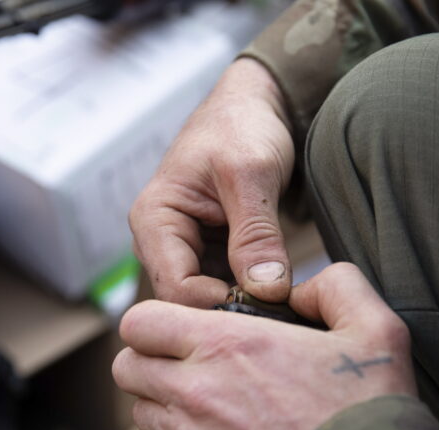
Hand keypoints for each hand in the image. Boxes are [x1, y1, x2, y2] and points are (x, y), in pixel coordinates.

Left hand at [113, 263, 416, 429]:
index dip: (154, 324)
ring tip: (213, 418)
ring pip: (143, 419)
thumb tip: (299, 287)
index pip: (140, 323)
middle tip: (189, 371)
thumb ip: (335, 288)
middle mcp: (195, 394)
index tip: (177, 332)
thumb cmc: (374, 418)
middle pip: (128, 369)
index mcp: (227, 346)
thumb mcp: (376, 331)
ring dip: (168, 413)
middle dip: (151, 364)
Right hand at [129, 58, 294, 306]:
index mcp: (153, 219)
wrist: (249, 109)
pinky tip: (276, 292)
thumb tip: (267, 291)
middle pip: (186, 302)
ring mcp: (180, 252)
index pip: (176, 289)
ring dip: (242, 305)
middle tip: (283, 311)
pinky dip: (247, 294)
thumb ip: (256, 233)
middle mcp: (157, 243)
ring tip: (284, 302)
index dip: (220, 304)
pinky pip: (221, 289)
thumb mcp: (252, 173)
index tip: (271, 305)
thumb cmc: (241, 127)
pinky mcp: (203, 256)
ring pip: (205, 301)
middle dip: (231, 309)